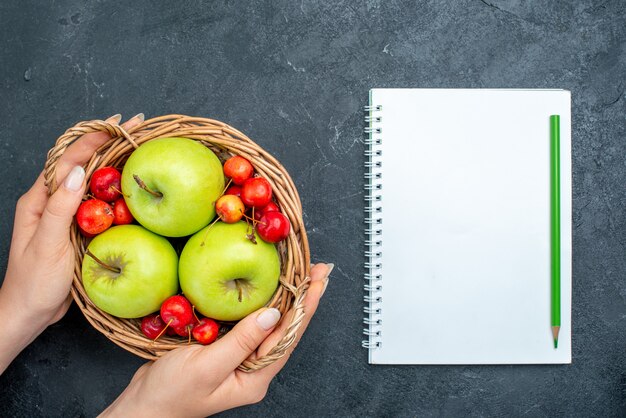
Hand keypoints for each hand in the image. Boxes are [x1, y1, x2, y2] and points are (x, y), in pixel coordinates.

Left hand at [0, 113, 143, 372]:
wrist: (29, 313)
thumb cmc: (34, 282)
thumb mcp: (48, 244)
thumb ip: (61, 208)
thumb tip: (77, 171)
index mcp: (39, 200)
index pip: (67, 160)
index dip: (92, 140)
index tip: (117, 124)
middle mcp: (52, 202)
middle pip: (80, 164)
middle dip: (106, 143)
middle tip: (135, 127)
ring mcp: (65, 215)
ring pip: (90, 182)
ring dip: (112, 163)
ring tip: (136, 147)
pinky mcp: (77, 229)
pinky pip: (97, 203)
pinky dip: (114, 189)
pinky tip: (130, 187)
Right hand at [101, 263, 332, 417]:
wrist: (142, 406)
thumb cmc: (169, 394)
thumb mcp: (206, 367)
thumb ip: (240, 342)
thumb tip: (272, 314)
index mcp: (255, 378)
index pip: (289, 336)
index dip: (306, 306)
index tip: (318, 280)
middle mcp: (253, 368)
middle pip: (286, 328)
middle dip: (304, 298)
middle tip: (320, 270)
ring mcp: (241, 359)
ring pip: (270, 323)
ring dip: (287, 297)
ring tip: (304, 274)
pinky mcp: (227, 348)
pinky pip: (249, 322)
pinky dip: (261, 302)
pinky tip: (268, 288)